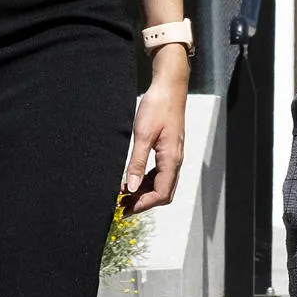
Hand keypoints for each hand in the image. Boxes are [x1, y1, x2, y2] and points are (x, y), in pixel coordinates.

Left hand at [121, 60, 189, 211]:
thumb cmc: (158, 107)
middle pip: (163, 193)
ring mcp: (173, 156)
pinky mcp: (168, 151)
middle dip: (143, 202)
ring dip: (143, 192)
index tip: (125, 208)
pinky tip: (131, 179)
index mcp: (171, 159)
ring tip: (123, 194)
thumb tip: (130, 187)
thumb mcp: (142, 134)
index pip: (161, 193)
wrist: (169, 88)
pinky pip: (159, 173)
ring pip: (161, 184)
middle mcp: (175, 161)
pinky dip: (145, 180)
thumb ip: (137, 162)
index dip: (143, 204)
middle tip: (122, 205)